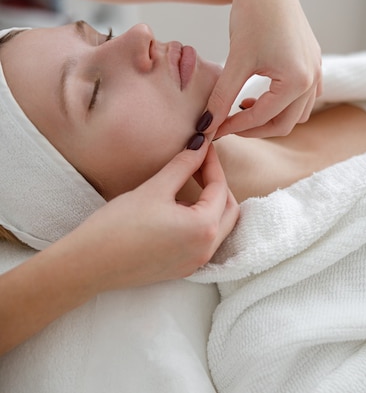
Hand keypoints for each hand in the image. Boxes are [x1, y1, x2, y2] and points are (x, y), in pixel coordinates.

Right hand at [69, 140, 238, 290]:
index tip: (203, 146)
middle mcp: (207, 249)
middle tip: (199, 164)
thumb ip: (183, 165)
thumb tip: (200, 145)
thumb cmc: (118, 225)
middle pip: (229, 210)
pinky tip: (181, 208)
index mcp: (204, 228)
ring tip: (190, 183)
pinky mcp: (183, 269)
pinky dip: (201, 222)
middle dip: (218, 185)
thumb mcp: (155, 189)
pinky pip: (204, 242)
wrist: (88, 264)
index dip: (212, 163)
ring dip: (212, 204)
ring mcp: (196, 262)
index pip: (219, 188)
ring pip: (220, 227)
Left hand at [207, 0, 322, 138]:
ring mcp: (316, 73)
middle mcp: (311, 81)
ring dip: (271, 118)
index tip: (213, 129)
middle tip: (227, 125)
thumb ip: (222, 98)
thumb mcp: (236, 61)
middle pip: (284, 124)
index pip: (263, 118)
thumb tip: (207, 126)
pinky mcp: (313, 65)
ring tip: (244, 106)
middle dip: (254, 128)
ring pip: (297, 115)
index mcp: (297, 82)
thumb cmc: (253, 16)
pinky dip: (285, 105)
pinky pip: (305, 99)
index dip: (234, 127)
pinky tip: (264, 95)